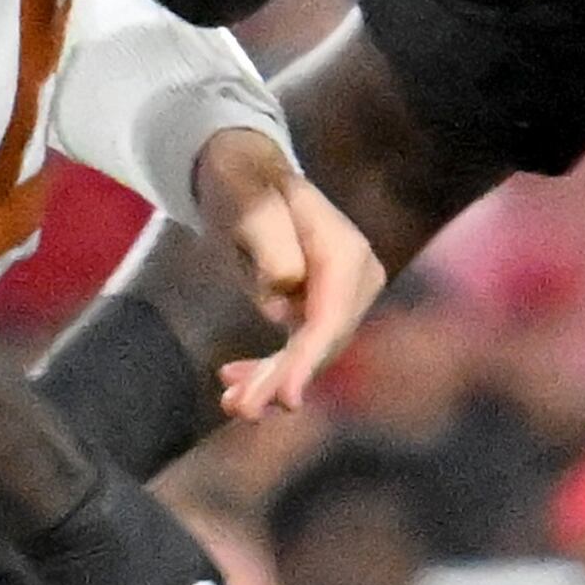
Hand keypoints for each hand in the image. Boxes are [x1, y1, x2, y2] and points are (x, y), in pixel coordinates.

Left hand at [193, 128, 385, 419]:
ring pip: (308, 354)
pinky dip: (267, 368)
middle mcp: (354, 279)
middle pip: (321, 344)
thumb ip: (271, 242)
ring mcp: (338, 296)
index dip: (308, 363)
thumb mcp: (251, 205)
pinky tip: (230, 379)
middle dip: (282, 381)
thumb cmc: (246, 185)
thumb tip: (287, 289)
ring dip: (271, 381)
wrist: (245, 175)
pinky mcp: (316, 308)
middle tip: (240, 409)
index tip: (286, 399)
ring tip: (230, 403)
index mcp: (346, 252)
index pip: (330, 320)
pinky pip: (296, 348)